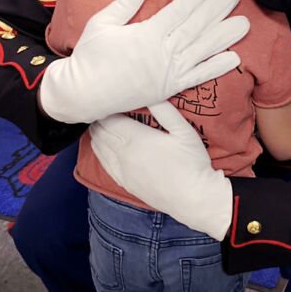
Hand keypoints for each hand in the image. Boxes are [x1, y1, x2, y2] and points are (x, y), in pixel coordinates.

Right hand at [39, 0, 248, 123]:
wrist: (83, 93)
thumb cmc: (89, 56)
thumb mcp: (102, 22)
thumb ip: (125, 2)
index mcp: (146, 34)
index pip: (180, 9)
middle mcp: (161, 53)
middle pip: (196, 27)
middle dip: (217, 9)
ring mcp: (167, 73)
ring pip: (202, 51)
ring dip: (224, 36)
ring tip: (244, 23)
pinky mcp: (168, 89)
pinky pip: (197, 78)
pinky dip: (215, 68)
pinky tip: (233, 58)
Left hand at [89, 102, 233, 240]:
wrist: (193, 198)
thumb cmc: (191, 163)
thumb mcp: (184, 131)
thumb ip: (165, 110)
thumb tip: (151, 93)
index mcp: (135, 139)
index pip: (109, 119)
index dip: (107, 107)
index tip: (111, 98)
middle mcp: (123, 155)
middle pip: (100, 131)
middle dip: (100, 118)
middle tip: (105, 107)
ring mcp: (121, 170)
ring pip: (98, 147)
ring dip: (97, 133)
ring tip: (101, 123)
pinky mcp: (125, 183)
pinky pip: (103, 164)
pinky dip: (99, 151)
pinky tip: (102, 146)